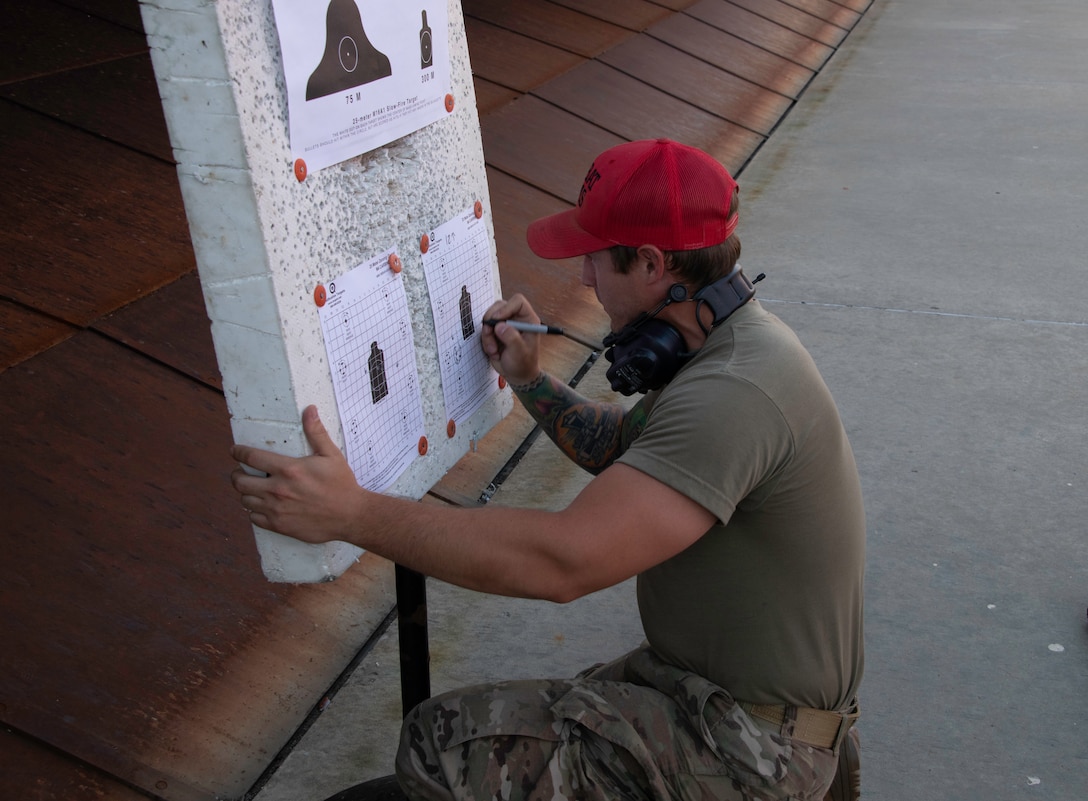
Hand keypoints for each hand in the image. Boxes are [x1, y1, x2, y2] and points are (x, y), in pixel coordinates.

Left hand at [231, 405, 365, 544]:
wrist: (350, 515)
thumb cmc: (341, 484)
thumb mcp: (331, 455)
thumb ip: (316, 432)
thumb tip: (309, 410)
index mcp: (288, 469)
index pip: (251, 457)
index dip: (238, 452)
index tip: (235, 451)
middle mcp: (278, 490)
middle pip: (240, 481)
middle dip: (237, 474)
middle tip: (240, 471)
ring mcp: (276, 509)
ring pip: (245, 500)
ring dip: (245, 492)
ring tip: (252, 488)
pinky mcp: (279, 525)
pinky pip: (254, 518)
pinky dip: (254, 511)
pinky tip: (261, 505)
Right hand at [480, 293, 541, 384]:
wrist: (517, 375)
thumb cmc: (523, 364)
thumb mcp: (520, 352)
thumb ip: (511, 338)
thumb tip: (500, 326)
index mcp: (528, 320)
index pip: (518, 302)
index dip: (506, 307)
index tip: (497, 319)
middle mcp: (516, 319)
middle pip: (499, 306)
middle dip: (491, 320)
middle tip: (489, 332)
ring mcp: (505, 324)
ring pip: (489, 318)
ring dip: (487, 334)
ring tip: (494, 350)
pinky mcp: (495, 331)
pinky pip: (485, 329)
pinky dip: (486, 340)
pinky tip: (494, 352)